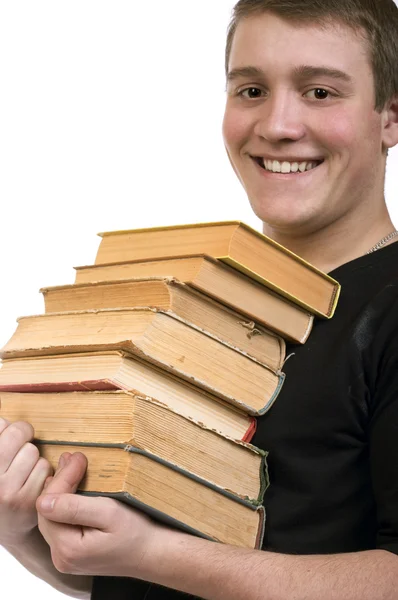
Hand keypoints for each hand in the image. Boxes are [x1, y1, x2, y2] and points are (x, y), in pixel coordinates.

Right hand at [0, 418, 52, 546]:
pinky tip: (32, 481)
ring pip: (33, 451)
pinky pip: (44, 468)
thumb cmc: (0, 485)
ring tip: (23, 468)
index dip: (8, 428)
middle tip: (22, 443)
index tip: (8, 437)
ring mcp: (6, 492)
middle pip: (17, 433)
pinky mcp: (27, 502)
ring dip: (32, 456)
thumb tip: (5, 419)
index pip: (0, 425)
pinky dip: (42, 471)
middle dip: (24, 434)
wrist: (5, 527)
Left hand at [37, 452, 166, 578]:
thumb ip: (74, 508)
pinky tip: (73, 489)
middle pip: (48, 512)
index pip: (50, 505)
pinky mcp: (73, 554)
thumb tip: (42, 501)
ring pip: (53, 517)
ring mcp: (66, 558)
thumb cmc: (136, 533)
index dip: (62, 478)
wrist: (152, 553)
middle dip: (60, 482)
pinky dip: (65, 504)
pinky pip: (61, 524)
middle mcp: (61, 558)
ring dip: (61, 491)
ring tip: (71, 467)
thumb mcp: (109, 513)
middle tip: (73, 458)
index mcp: (68, 549)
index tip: (77, 457)